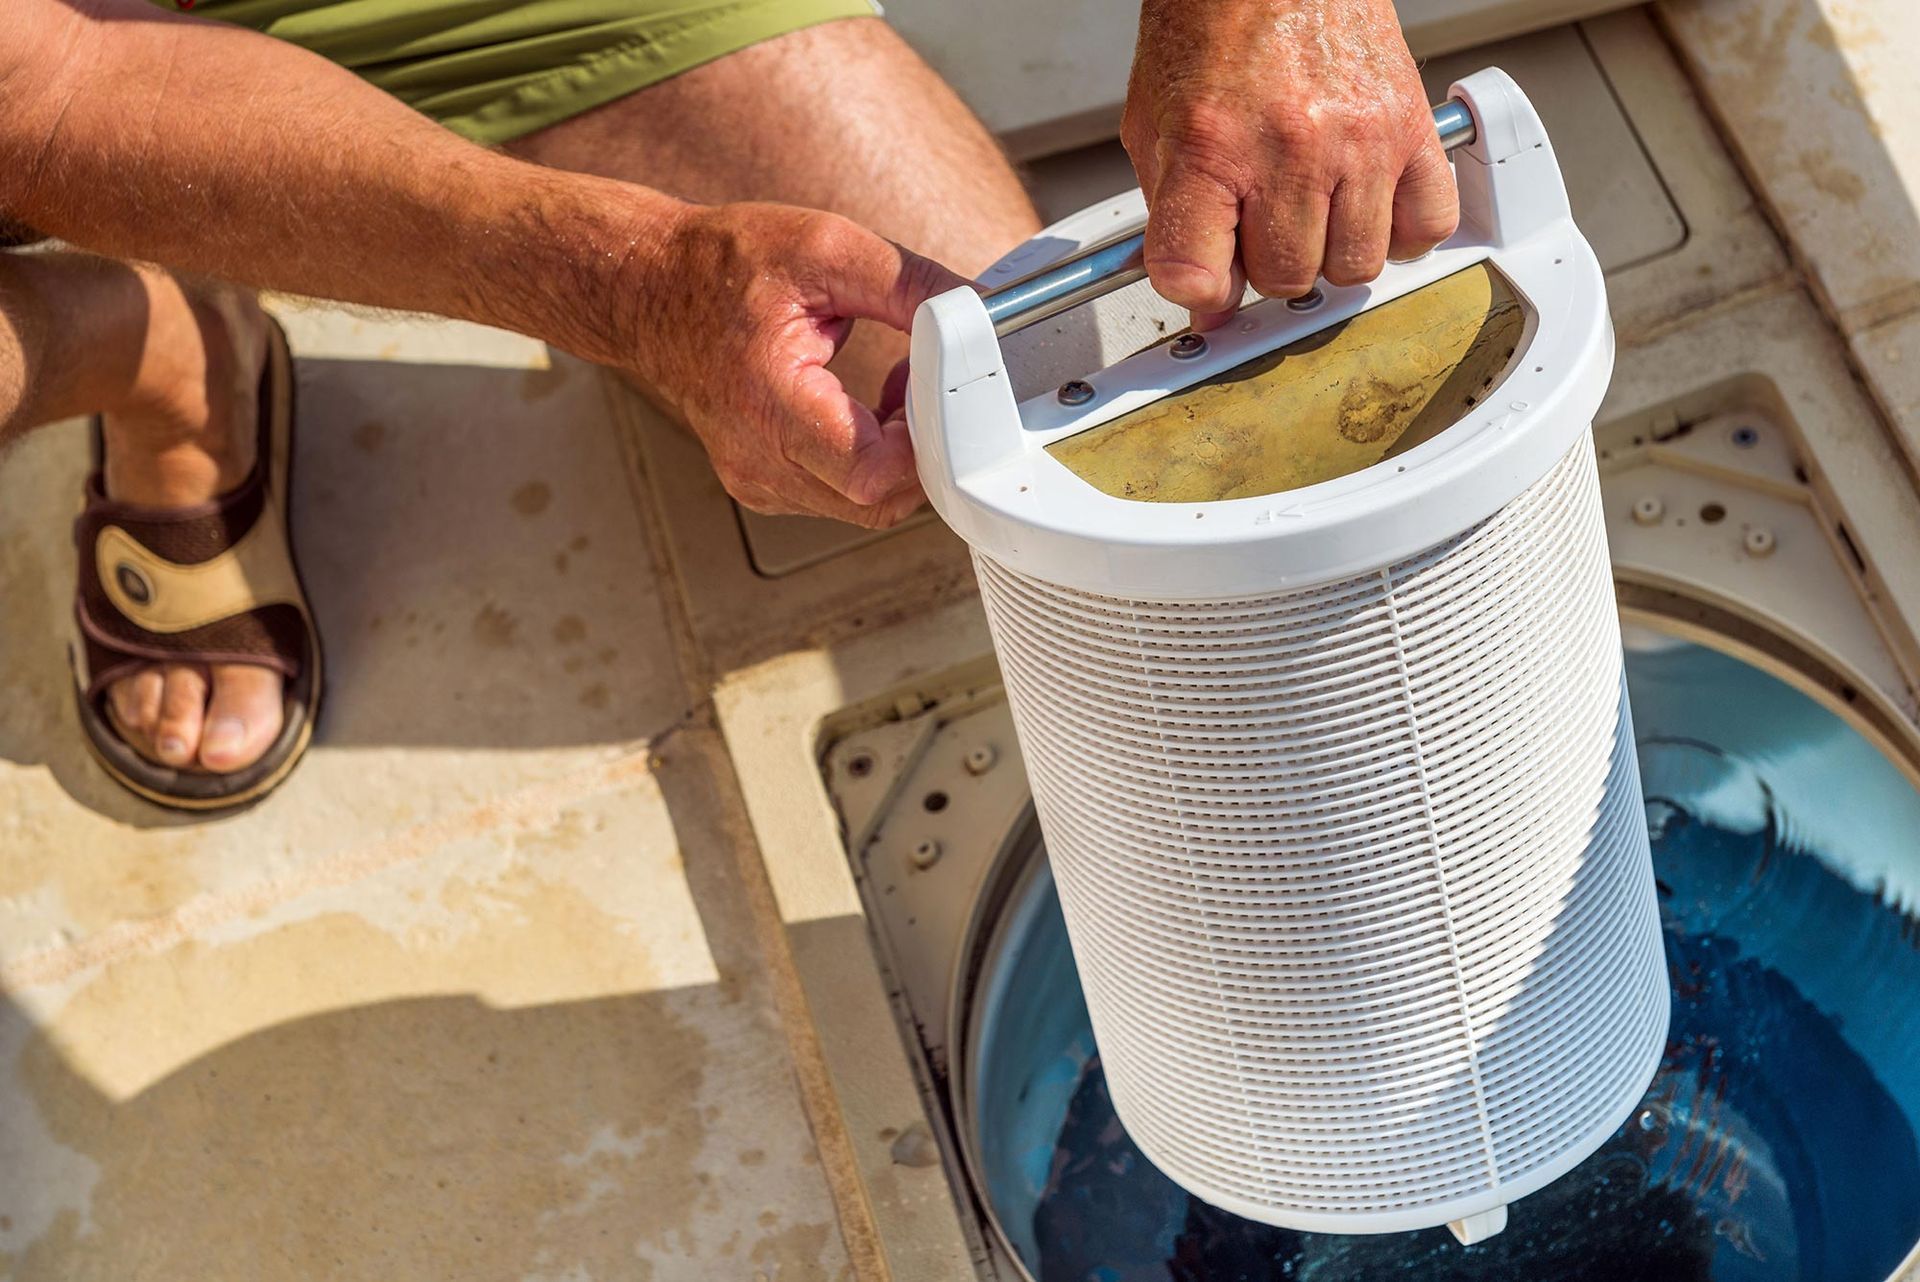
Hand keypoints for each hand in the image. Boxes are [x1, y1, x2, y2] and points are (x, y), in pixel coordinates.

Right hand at [619, 201, 966, 527]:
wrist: (649, 291)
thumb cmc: (724, 267)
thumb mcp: (826, 249)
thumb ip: (909, 284)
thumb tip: (978, 310)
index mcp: (770, 403)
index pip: (872, 474)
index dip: (923, 444)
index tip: (931, 392)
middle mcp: (759, 459)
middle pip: (878, 503)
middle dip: (921, 451)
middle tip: (918, 387)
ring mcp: (759, 481)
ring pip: (865, 507)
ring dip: (898, 458)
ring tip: (889, 391)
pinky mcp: (764, 486)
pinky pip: (840, 497)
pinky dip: (869, 462)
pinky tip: (863, 410)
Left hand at [1122, 0, 1459, 327]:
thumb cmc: (1214, 24)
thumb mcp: (1153, 118)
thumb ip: (1168, 211)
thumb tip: (1197, 293)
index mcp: (1211, 143)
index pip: (1196, 273)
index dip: (1197, 291)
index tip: (1204, 281)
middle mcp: (1290, 145)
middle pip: (1284, 278)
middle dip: (1265, 262)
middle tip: (1258, 222)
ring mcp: (1359, 139)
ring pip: (1353, 265)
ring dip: (1328, 251)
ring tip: (1309, 207)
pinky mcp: (1411, 127)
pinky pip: (1427, 225)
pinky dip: (1399, 231)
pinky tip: (1366, 205)